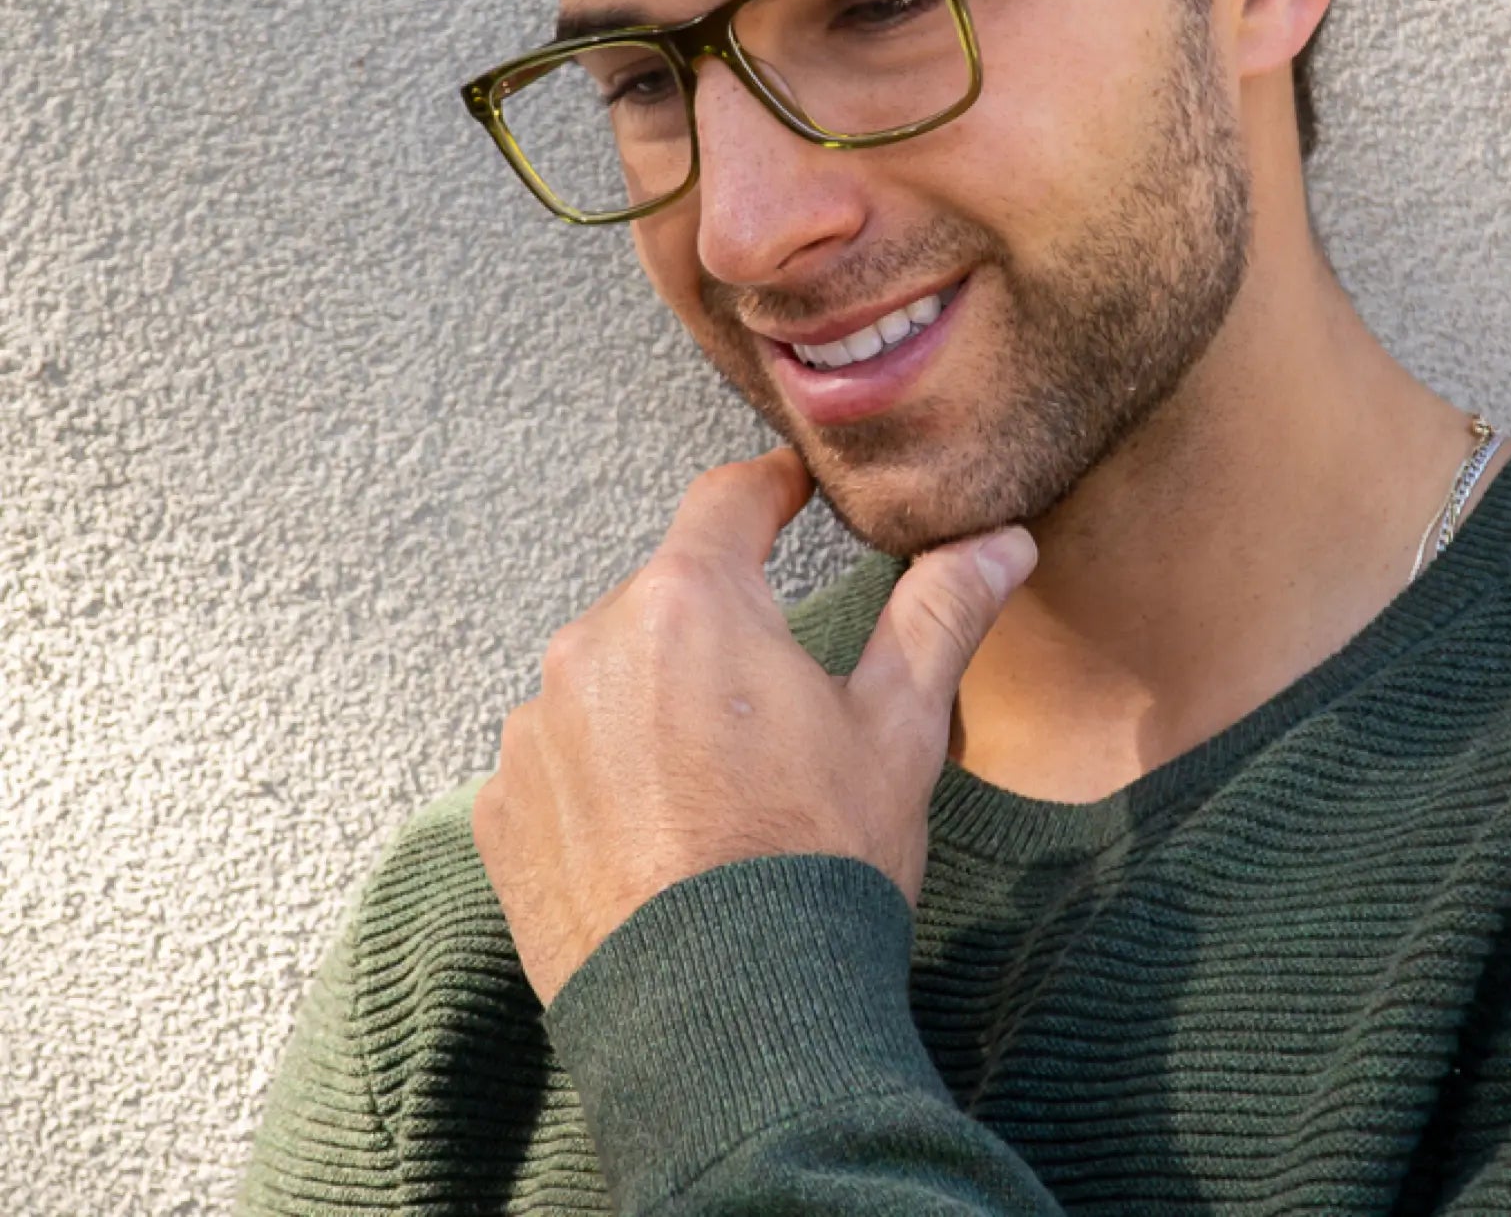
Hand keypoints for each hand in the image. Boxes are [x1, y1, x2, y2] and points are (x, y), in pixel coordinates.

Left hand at [470, 446, 1038, 1006]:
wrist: (726, 1028)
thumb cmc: (817, 866)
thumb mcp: (898, 730)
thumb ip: (939, 616)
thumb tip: (999, 543)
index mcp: (692, 603)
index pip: (727, 501)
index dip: (769, 490)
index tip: (789, 494)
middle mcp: (592, 646)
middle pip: (667, 600)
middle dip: (719, 629)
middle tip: (777, 699)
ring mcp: (536, 732)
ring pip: (609, 680)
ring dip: (655, 703)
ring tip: (718, 787)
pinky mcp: (503, 813)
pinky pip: (560, 760)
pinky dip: (604, 777)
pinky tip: (658, 836)